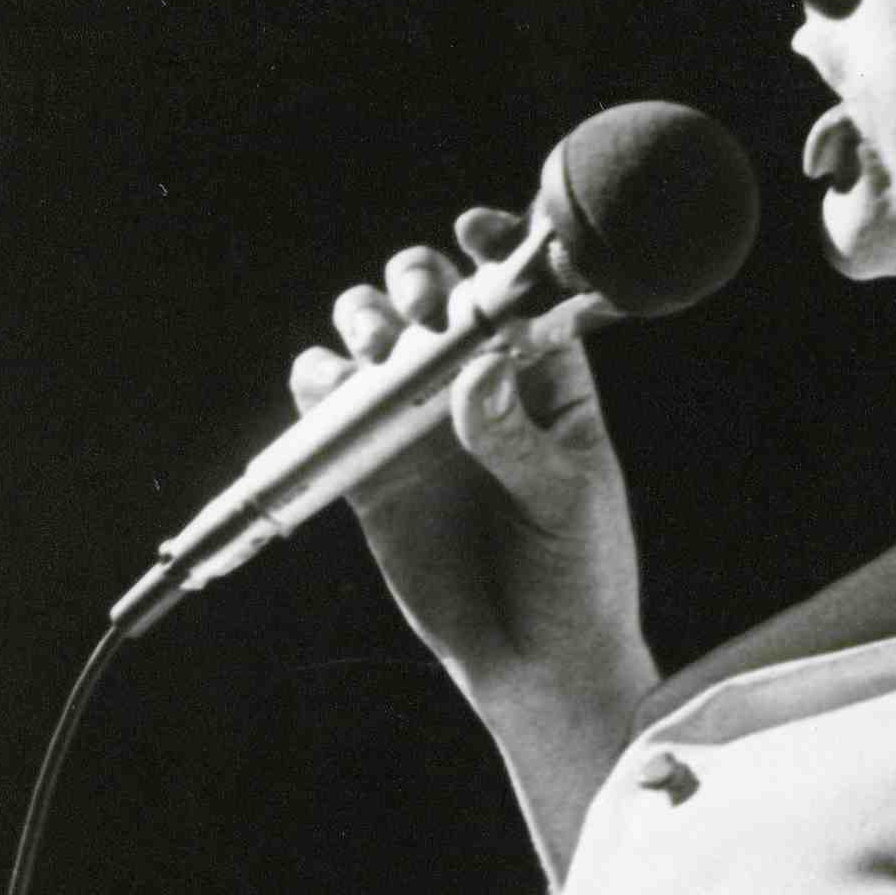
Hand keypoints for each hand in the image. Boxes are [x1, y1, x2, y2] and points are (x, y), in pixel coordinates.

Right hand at [289, 209, 652, 721]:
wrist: (537, 665)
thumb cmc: (578, 575)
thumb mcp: (568, 501)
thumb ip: (518, 439)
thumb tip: (474, 372)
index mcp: (544, 374)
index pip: (515, 285)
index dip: (493, 243)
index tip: (473, 230)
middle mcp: (474, 383)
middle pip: (429, 292)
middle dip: (414, 280)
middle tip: (422, 314)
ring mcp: (416, 421)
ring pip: (370, 336)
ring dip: (362, 322)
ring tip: (378, 353)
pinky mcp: (367, 467)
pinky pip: (327, 405)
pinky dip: (317, 385)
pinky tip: (331, 392)